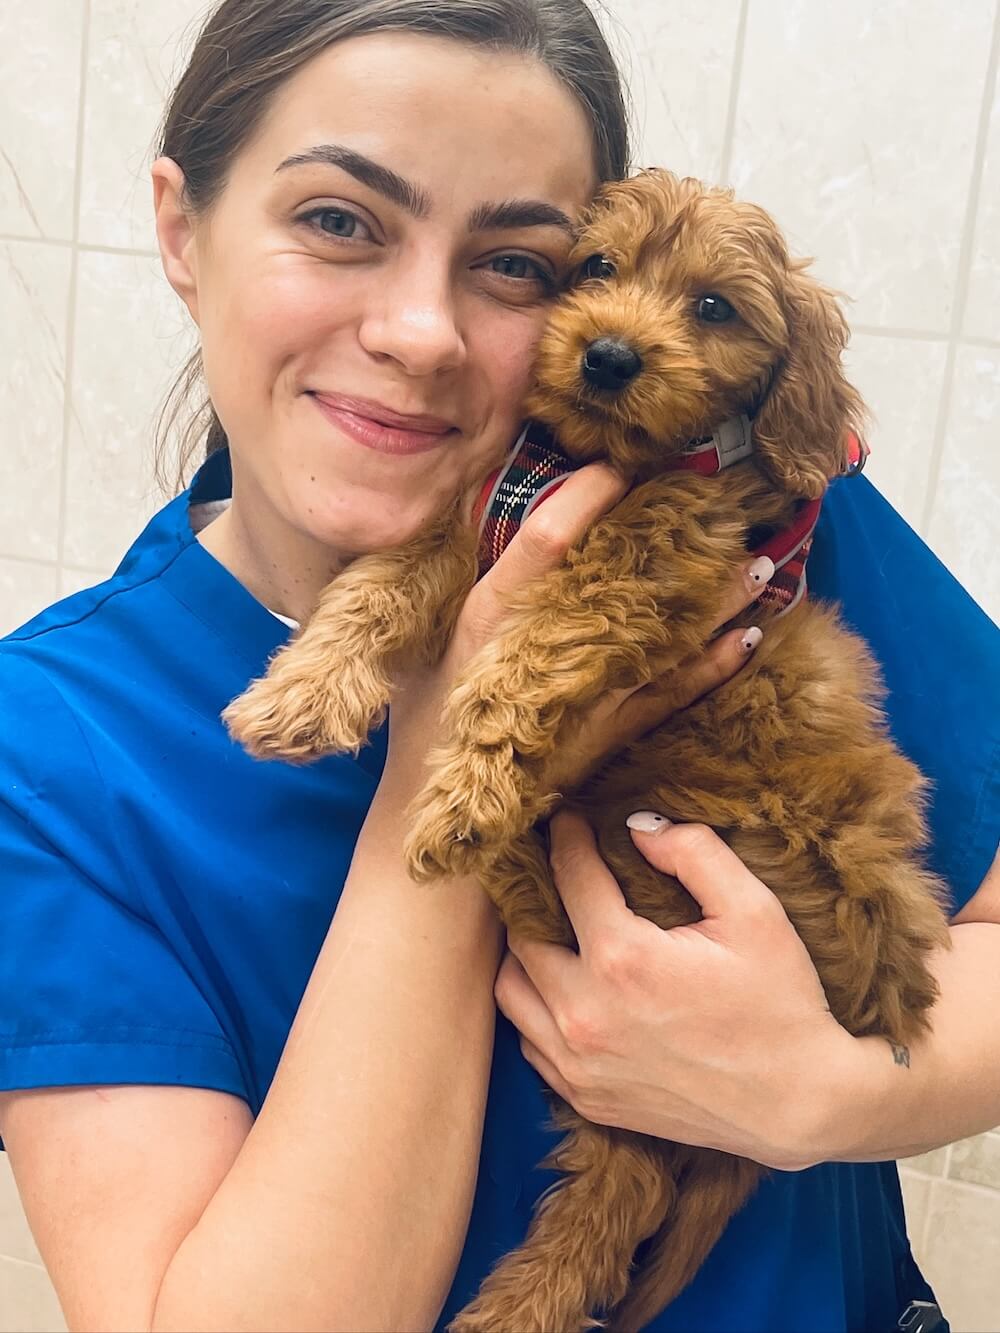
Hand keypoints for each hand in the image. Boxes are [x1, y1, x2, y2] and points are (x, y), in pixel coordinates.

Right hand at [382, 465, 772, 805]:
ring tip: (762, 565)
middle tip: (724, 503)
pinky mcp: (605, 735)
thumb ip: (460, 587)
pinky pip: (669, 696)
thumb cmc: (426, 713)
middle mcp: (541, 649)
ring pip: (662, 638)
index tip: (619, 464)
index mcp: (488, 617)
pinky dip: (709, 668)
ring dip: (714, 602)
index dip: (585, 496)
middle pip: (624, 584)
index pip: (545, 539)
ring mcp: (581, 695)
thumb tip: (484, 517)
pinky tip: (745, 640)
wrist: (432, 810)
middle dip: (676, 544)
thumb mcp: (423, 639)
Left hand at [495, 809, 856, 1169]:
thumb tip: (639, 827)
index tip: (568, 819)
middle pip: (523, 932)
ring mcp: (580, 1063)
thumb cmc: (781, 1004)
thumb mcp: (754, 911)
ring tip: (556, 930)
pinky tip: (567, 988)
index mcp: (624, 959)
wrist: (798, 1105)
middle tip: (559, 873)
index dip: (566, 837)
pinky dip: (536, 1007)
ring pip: (511, 989)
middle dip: (538, 893)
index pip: (570, 875)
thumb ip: (694, 853)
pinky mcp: (586, 1097)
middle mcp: (586, 1013)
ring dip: (526, 953)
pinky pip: (529, 1040)